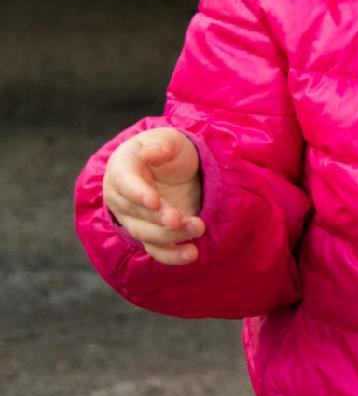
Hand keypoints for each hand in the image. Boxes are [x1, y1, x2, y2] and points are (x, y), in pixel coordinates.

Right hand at [103, 127, 204, 264]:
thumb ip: (161, 145)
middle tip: (179, 219)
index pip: (124, 183)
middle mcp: (122, 197)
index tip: (154, 201)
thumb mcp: (168, 140)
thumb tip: (150, 152)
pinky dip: (172, 255)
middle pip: (136, 213)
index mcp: (122, 168)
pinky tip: (191, 253)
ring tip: (198, 228)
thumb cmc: (167, 150)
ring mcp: (134, 219)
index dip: (138, 193)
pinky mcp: (151, 235)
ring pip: (146, 234)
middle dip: (159, 218)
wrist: (173, 169)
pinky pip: (156, 250)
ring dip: (171, 236)